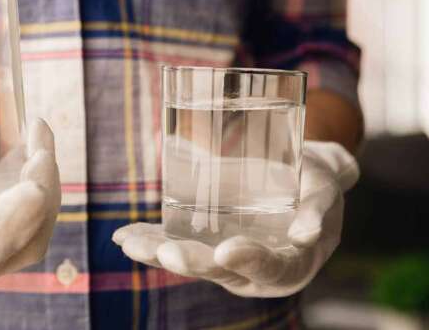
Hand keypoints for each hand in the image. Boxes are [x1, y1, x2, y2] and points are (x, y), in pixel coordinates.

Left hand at [112, 141, 358, 297]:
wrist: (300, 179)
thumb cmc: (316, 184)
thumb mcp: (324, 190)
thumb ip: (316, 209)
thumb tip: (305, 234)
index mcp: (289, 264)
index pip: (268, 268)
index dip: (248, 261)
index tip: (225, 251)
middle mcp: (253, 270)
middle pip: (220, 269)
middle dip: (190, 261)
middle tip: (165, 252)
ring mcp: (226, 258)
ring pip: (190, 259)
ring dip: (157, 252)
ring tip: (129, 243)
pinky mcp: (206, 243)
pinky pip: (176, 244)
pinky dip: (150, 240)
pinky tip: (124, 237)